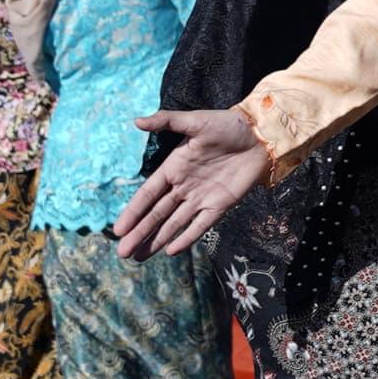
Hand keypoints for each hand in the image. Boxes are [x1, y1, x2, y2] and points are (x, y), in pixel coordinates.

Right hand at [113, 109, 268, 258]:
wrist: (259, 135)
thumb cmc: (226, 125)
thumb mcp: (195, 121)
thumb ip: (166, 121)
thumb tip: (137, 120)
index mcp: (173, 168)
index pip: (147, 195)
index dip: (133, 212)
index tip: (117, 230)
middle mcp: (183, 187)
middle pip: (157, 215)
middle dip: (140, 233)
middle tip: (122, 253)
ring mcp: (201, 198)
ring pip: (174, 224)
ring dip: (157, 240)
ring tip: (139, 257)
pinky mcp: (220, 205)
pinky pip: (201, 225)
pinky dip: (187, 238)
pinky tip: (171, 251)